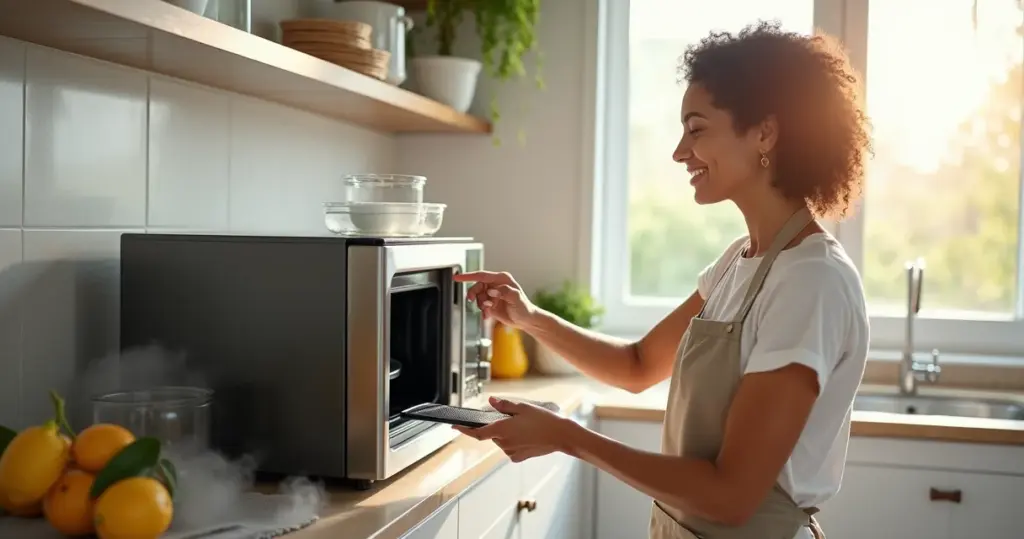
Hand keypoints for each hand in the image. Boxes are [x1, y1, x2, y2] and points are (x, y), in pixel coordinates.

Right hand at [453, 271, 538, 328]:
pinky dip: (482, 311)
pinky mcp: (491, 303)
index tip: (457, 277)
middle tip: (479, 303)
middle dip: (475, 295)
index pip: (481, 276)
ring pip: (477, 297)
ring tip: (489, 310)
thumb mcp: (516, 298)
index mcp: (501, 279)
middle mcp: (495, 285)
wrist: (525, 320)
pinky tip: (488, 315)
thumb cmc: (524, 308)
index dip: (468, 276)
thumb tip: (492, 290)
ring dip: (480, 305)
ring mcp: (492, 294)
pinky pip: (480, 306)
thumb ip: (504, 292)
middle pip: (477, 287)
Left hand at [454, 397, 572, 462]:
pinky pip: (511, 449)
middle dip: (497, 426)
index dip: (464, 430)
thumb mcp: (523, 407)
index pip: (477, 433)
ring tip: (525, 426)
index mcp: (502, 430)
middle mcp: (504, 443)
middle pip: (492, 434)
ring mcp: (511, 452)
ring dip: (507, 434)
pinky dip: (514, 442)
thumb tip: (491, 401)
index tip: (455, 427)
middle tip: (513, 417)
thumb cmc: (543, 420)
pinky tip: (527, 436)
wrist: (561, 435)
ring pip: (502, 441)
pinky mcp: (519, 457)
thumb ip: (504, 405)